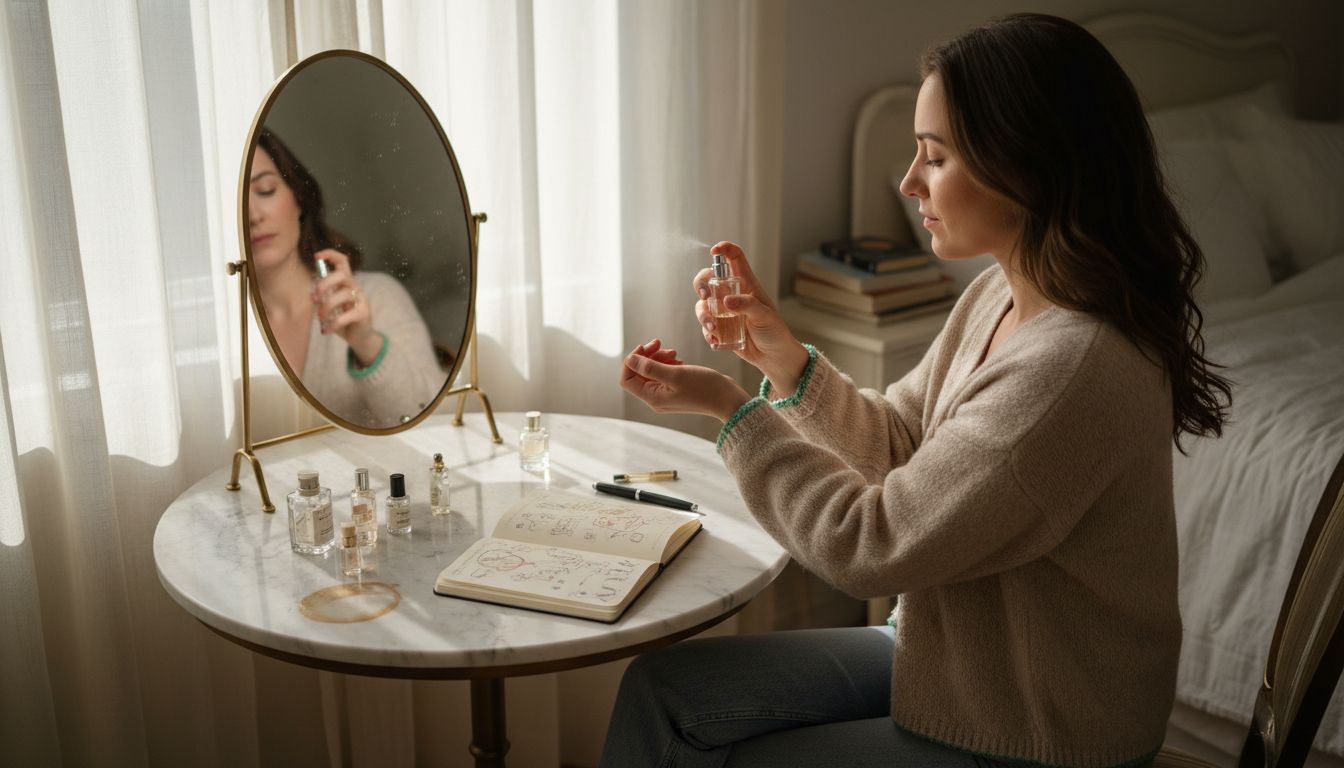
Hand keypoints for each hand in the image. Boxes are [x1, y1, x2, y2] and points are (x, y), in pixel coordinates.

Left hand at [311, 249, 382, 365]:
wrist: (359, 338)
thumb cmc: (343, 320)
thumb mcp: (330, 307)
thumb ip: (322, 299)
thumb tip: (312, 295)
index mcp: (346, 283)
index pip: (343, 262)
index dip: (331, 254)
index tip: (316, 256)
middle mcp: (355, 288)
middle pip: (342, 275)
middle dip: (324, 284)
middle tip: (314, 298)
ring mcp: (361, 300)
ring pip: (343, 295)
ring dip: (326, 306)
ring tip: (320, 317)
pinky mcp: (363, 314)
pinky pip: (345, 316)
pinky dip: (332, 324)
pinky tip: (325, 331)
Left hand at [620, 338, 751, 420]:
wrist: (727, 399)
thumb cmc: (703, 387)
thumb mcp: (675, 374)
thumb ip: (650, 367)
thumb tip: (629, 359)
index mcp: (652, 397)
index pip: (627, 379)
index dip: (632, 360)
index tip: (646, 347)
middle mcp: (656, 398)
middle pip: (639, 374)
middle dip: (647, 356)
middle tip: (661, 344)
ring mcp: (666, 394)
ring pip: (652, 372)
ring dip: (659, 358)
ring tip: (675, 352)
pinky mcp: (676, 390)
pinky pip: (664, 374)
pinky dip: (668, 363)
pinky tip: (680, 360)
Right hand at [694, 241, 810, 395]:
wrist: (773, 356)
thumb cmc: (774, 331)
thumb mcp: (765, 315)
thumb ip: (747, 306)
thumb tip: (726, 301)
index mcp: (746, 284)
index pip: (734, 258)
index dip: (724, 249)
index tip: (714, 251)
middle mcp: (732, 294)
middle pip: (708, 278)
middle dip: (700, 284)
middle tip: (705, 297)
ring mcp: (724, 311)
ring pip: (702, 304)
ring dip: (702, 315)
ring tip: (713, 329)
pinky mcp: (720, 328)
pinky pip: (705, 326)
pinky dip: (707, 333)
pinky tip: (716, 341)